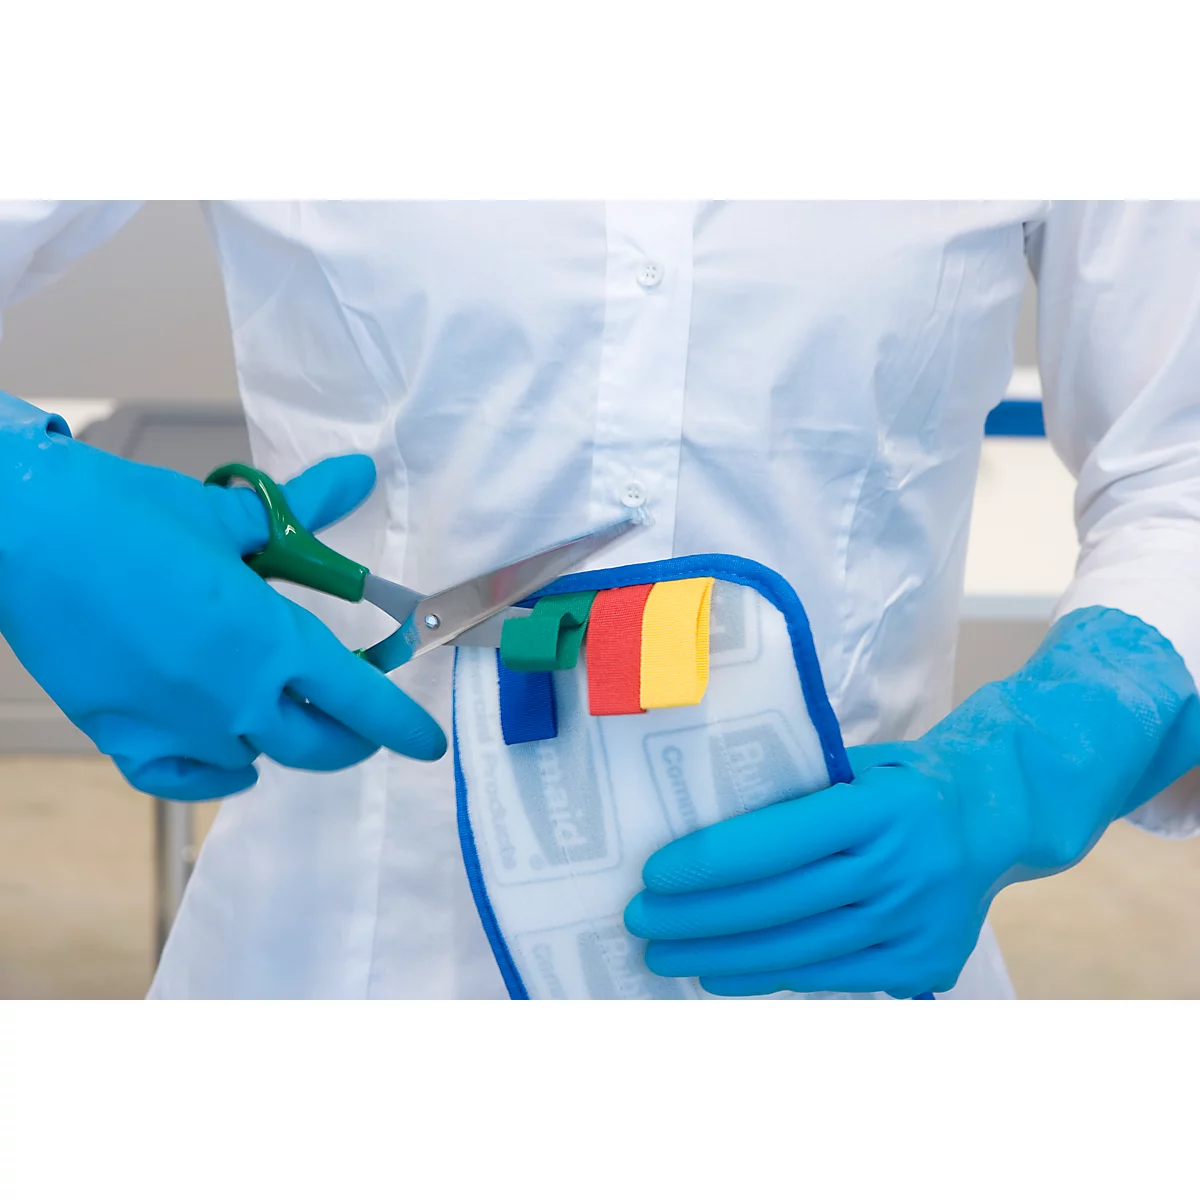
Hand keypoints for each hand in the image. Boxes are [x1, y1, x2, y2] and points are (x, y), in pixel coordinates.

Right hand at [0, 393, 444, 799]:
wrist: (24, 532)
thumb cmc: (126, 516)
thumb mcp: (229, 515)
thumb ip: (303, 510)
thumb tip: (358, 475)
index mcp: (270, 640)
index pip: (360, 698)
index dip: (401, 723)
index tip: (428, 743)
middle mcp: (234, 695)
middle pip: (319, 746)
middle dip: (352, 739)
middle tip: (359, 722)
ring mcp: (178, 724)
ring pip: (256, 761)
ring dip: (282, 742)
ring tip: (286, 715)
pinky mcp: (123, 735)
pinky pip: (185, 778)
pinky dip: (214, 771)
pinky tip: (229, 758)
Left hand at [625, 606, 1199, 996]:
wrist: (999, 815)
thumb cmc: (905, 779)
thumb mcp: (858, 764)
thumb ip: (797, 787)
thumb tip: (701, 811)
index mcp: (881, 806)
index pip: (780, 838)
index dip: (712, 861)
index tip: (653, 873)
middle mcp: (902, 866)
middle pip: (779, 902)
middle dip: (698, 918)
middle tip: (638, 920)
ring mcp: (915, 921)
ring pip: (798, 949)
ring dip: (720, 957)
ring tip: (663, 955)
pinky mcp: (922, 962)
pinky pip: (829, 976)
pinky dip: (768, 979)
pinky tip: (719, 976)